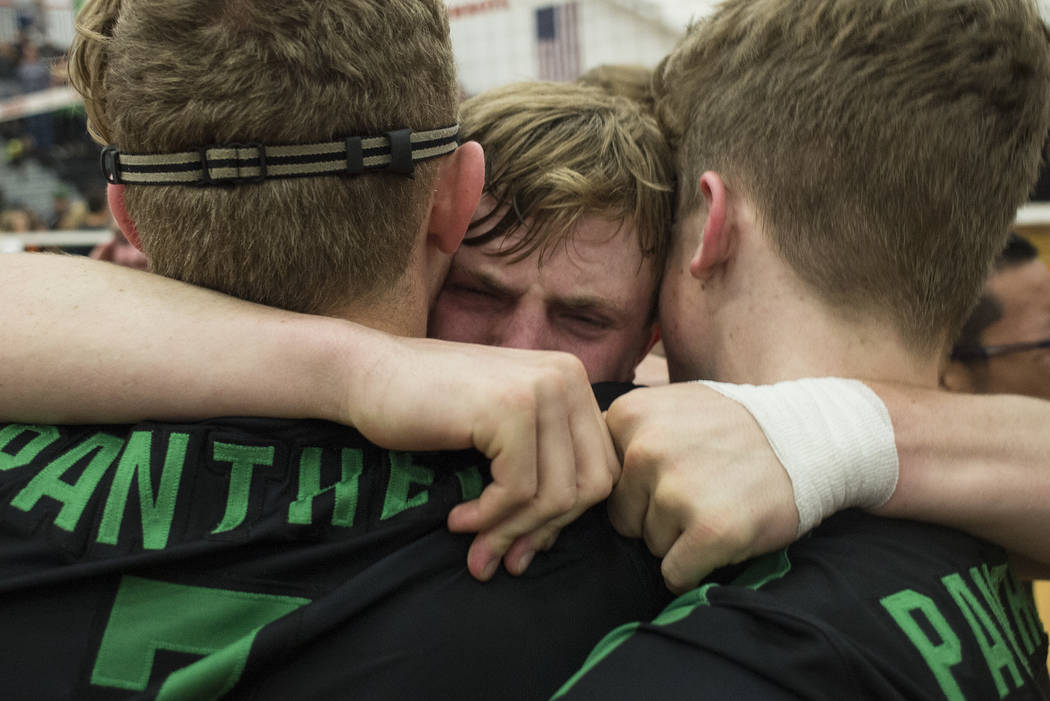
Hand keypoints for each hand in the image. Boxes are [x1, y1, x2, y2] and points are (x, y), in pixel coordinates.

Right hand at [344, 336, 619, 580]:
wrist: (368, 374)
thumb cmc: (428, 409)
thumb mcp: (500, 435)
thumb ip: (538, 469)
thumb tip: (550, 541)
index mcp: (573, 381)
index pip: (601, 468)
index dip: (565, 518)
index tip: (521, 544)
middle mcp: (567, 377)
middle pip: (590, 485)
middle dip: (543, 531)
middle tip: (501, 557)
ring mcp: (542, 388)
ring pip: (556, 495)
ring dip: (511, 533)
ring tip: (476, 548)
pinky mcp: (510, 408)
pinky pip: (518, 491)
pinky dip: (489, 518)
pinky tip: (458, 519)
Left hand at [605, 383, 798, 593]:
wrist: (810, 439)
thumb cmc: (733, 427)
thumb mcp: (669, 404)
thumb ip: (622, 430)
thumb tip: (567, 462)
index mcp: (627, 416)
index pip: (601, 481)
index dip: (634, 488)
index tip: (670, 475)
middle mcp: (644, 450)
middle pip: (622, 516)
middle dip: (654, 515)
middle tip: (701, 489)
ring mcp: (675, 490)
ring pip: (651, 545)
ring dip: (681, 539)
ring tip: (718, 502)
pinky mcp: (709, 530)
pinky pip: (675, 574)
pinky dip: (697, 568)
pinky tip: (724, 536)